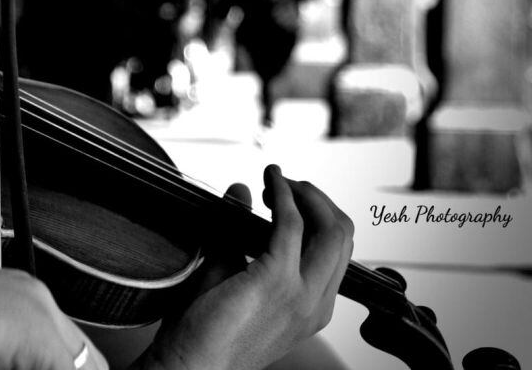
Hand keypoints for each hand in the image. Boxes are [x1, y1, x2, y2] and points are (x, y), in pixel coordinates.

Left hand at [136, 165, 353, 369]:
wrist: (189, 368)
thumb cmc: (202, 332)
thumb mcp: (227, 275)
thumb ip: (238, 234)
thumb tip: (242, 191)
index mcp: (311, 308)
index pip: (338, 252)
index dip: (319, 215)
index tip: (286, 195)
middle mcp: (316, 305)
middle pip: (343, 236)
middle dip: (318, 199)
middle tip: (285, 183)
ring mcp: (300, 295)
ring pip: (332, 230)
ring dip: (306, 194)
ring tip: (279, 180)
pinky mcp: (275, 281)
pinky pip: (292, 226)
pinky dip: (284, 195)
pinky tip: (269, 181)